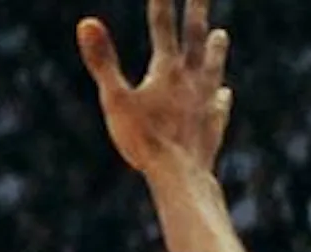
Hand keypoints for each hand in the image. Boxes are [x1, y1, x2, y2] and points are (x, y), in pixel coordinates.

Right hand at [78, 0, 232, 178]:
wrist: (180, 175)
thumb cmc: (143, 139)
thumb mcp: (114, 99)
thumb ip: (102, 60)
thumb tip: (86, 22)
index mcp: (167, 70)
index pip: (162, 27)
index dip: (161, 4)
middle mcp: (192, 79)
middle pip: (196, 37)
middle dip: (197, 11)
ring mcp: (206, 102)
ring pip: (212, 68)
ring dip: (215, 49)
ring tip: (221, 34)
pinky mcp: (212, 125)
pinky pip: (219, 104)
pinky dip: (220, 94)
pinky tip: (224, 93)